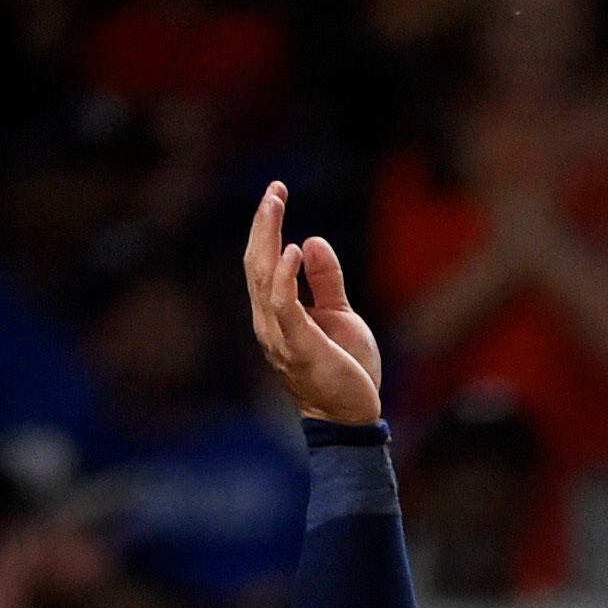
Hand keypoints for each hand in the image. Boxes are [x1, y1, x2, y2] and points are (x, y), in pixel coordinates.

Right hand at [244, 182, 383, 424]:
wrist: (351, 418)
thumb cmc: (344, 370)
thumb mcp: (339, 315)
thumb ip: (325, 280)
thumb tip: (309, 241)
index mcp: (276, 314)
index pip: (262, 262)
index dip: (265, 227)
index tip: (275, 193)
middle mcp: (269, 322)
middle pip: (256, 263)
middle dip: (262, 223)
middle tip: (273, 189)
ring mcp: (280, 336)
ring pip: (263, 277)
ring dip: (267, 237)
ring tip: (275, 204)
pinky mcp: (299, 348)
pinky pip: (284, 306)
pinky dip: (285, 276)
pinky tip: (291, 249)